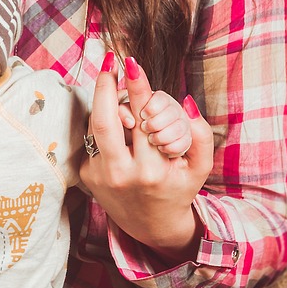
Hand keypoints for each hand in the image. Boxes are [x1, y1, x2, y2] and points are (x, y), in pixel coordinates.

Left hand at [80, 55, 213, 260]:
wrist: (151, 225)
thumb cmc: (178, 188)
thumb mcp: (199, 167)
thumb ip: (199, 134)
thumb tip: (186, 99)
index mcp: (152, 169)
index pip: (142, 119)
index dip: (136, 88)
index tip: (130, 62)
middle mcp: (122, 173)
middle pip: (105, 120)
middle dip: (105, 86)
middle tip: (110, 62)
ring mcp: (100, 175)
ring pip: (95, 125)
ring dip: (105, 103)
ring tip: (118, 90)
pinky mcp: (87, 175)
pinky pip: (92, 138)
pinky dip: (104, 123)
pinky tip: (115, 119)